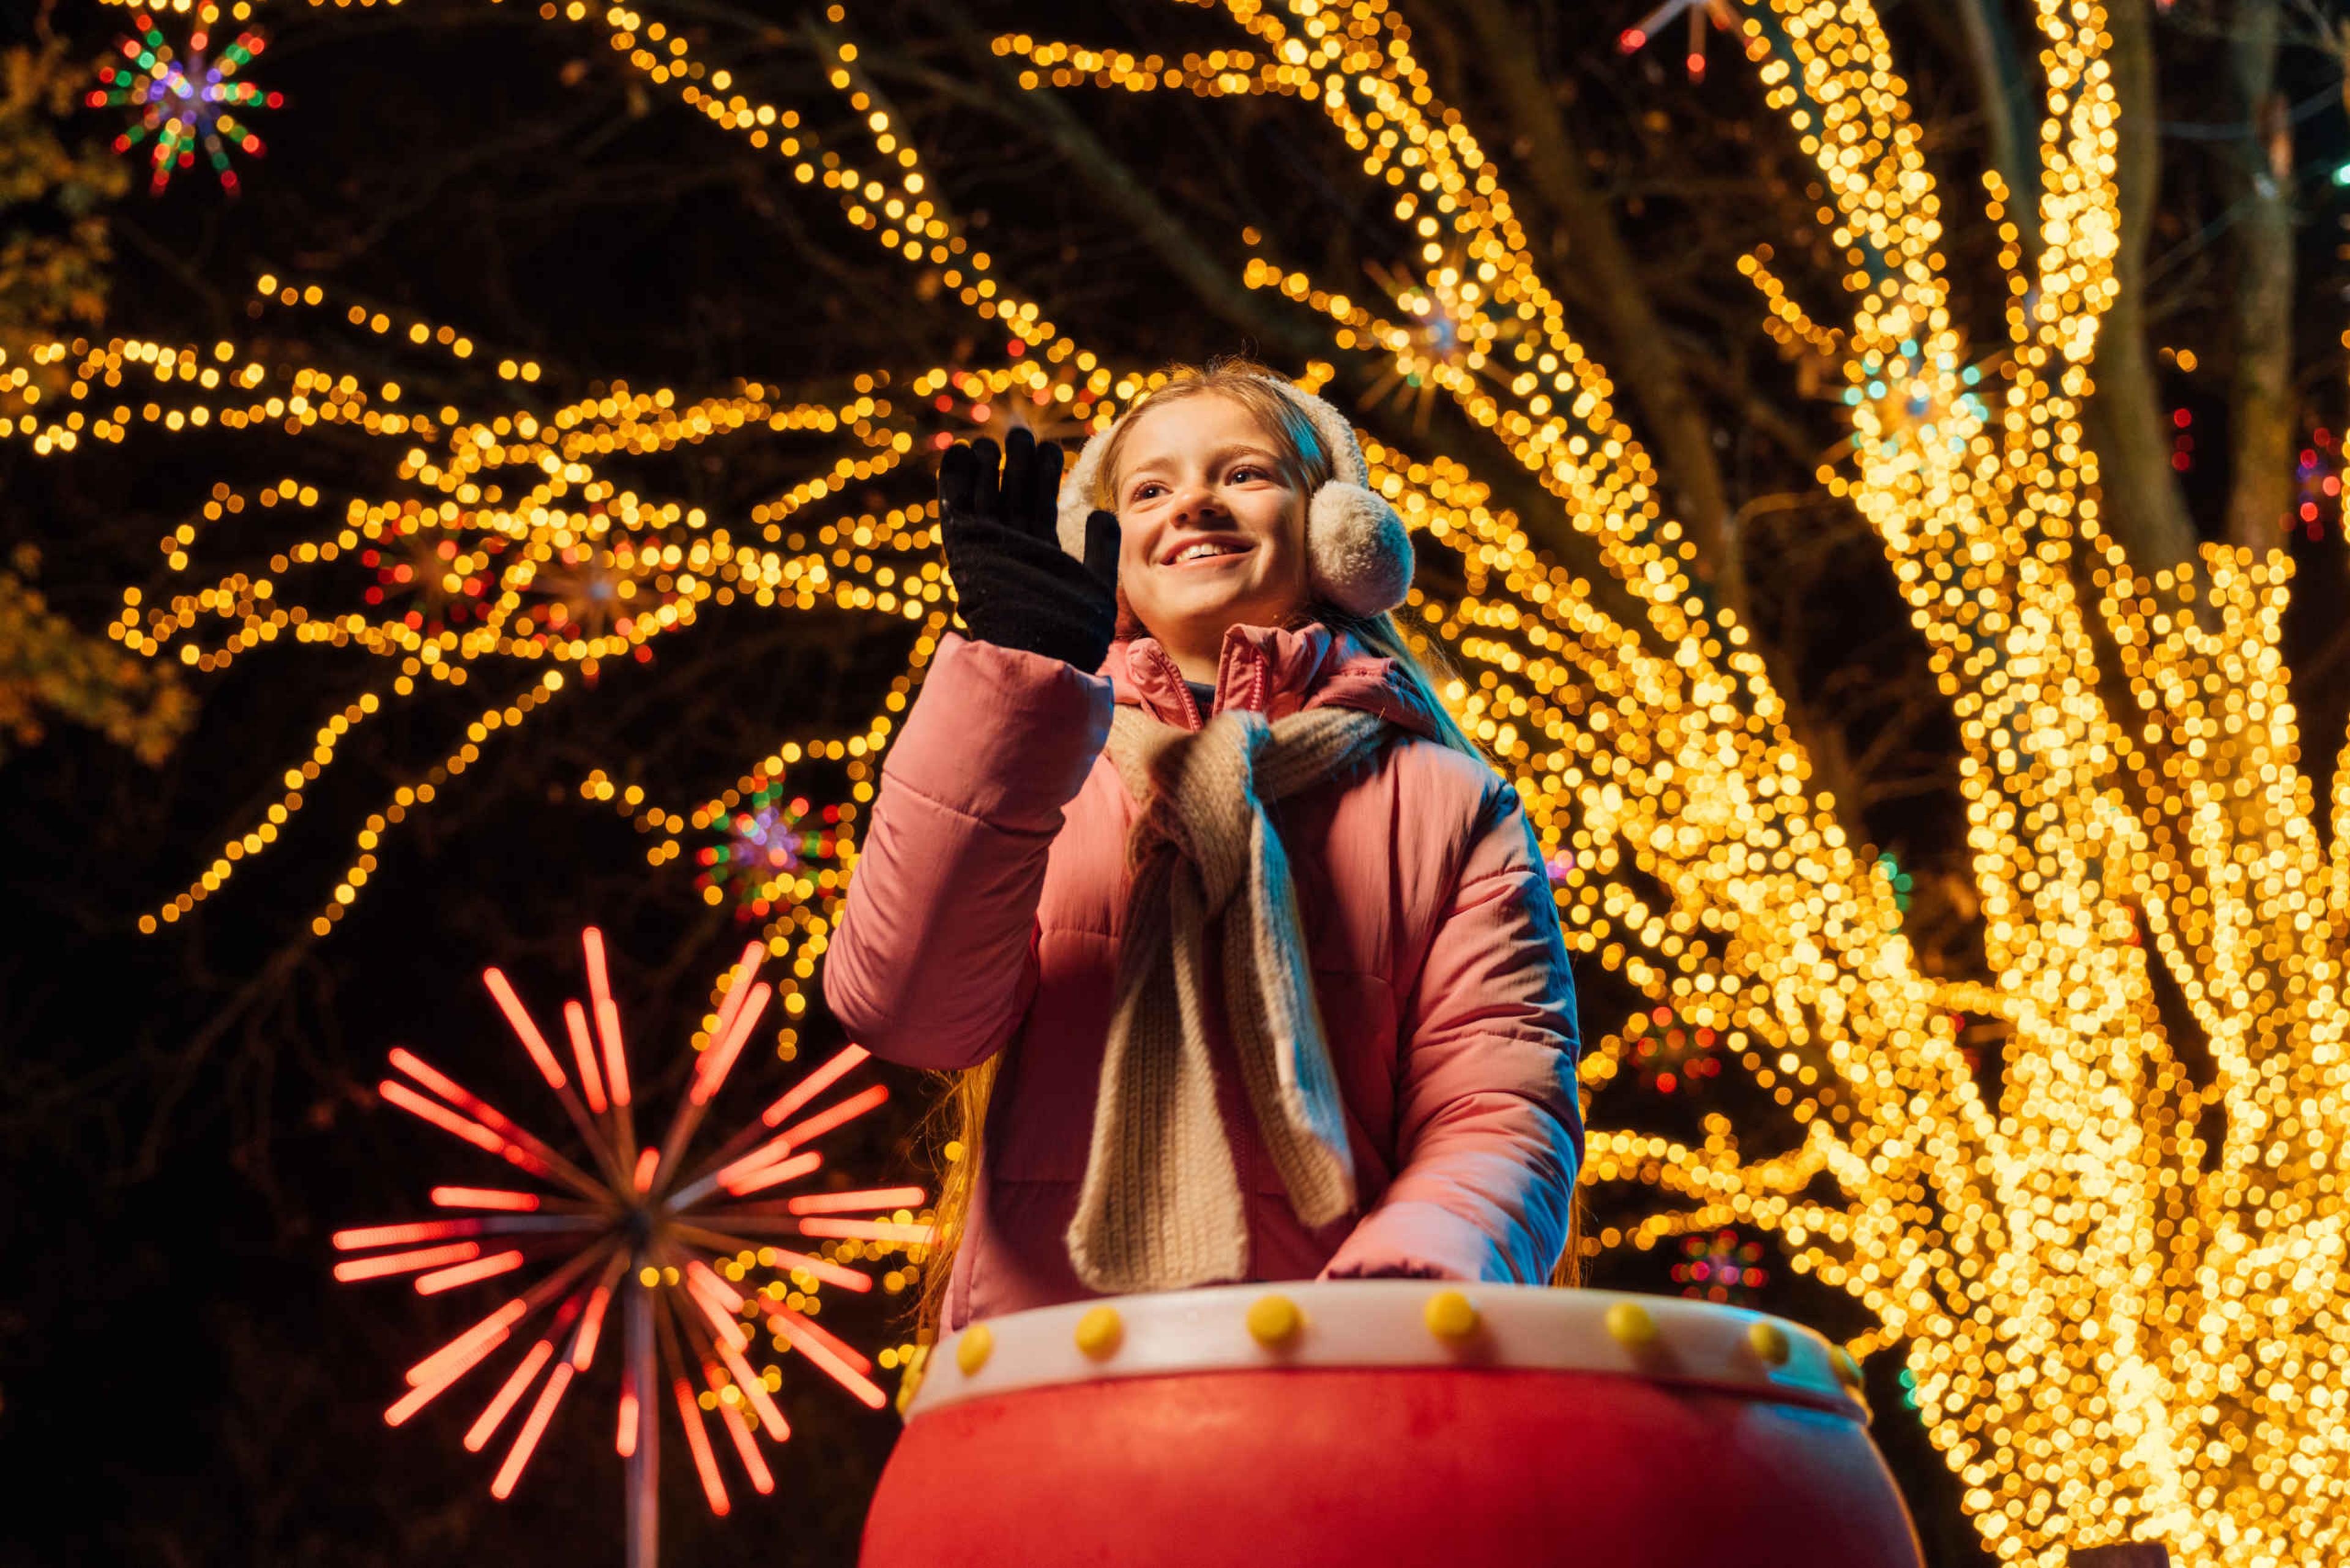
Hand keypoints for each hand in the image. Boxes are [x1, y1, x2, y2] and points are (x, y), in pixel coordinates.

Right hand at [938, 427, 1121, 671]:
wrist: (1044, 659)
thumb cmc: (1074, 635)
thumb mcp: (1098, 585)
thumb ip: (1100, 549)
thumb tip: (1101, 511)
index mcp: (1041, 555)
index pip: (1038, 506)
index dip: (1042, 476)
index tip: (1052, 448)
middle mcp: (1012, 550)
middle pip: (1011, 494)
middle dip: (1017, 462)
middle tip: (1025, 434)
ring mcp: (988, 550)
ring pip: (983, 496)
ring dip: (985, 465)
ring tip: (993, 440)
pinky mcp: (967, 551)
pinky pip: (954, 510)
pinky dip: (953, 481)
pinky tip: (958, 451)